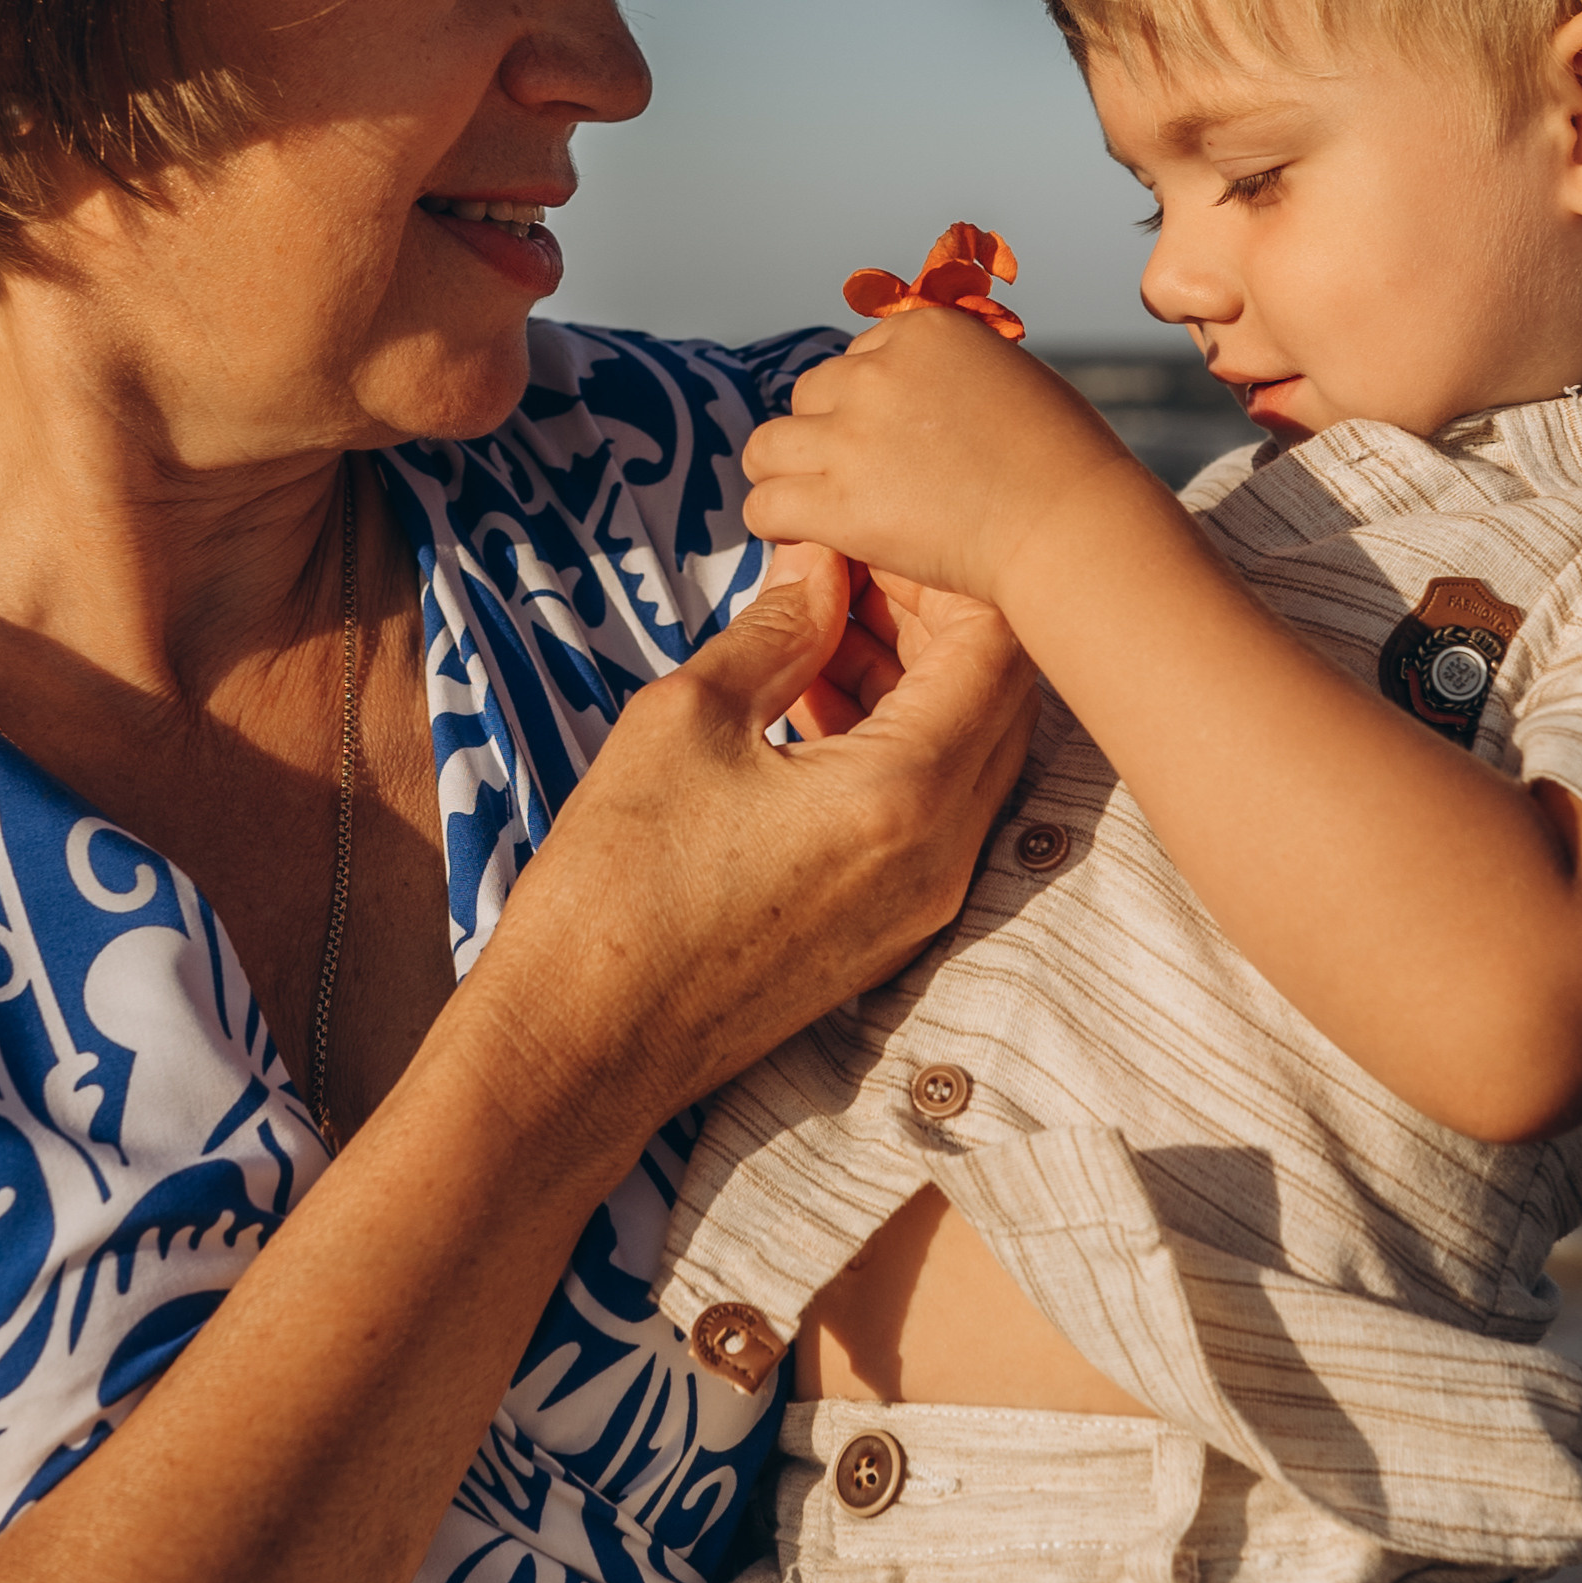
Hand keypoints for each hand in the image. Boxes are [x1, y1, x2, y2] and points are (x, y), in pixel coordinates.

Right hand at [454, 541, 1034, 1165]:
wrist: (582, 1049)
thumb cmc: (618, 884)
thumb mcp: (687, 720)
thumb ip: (777, 631)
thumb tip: (822, 565)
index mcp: (906, 795)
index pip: (995, 645)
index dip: (939, 570)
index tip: (864, 534)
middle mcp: (945, 855)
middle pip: (999, 698)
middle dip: (935, 616)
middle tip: (848, 564)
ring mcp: (925, 902)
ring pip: (967, 754)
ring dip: (913, 676)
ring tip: (820, 621)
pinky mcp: (890, 930)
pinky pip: (929, 810)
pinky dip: (895, 742)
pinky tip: (811, 701)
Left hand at [741, 310, 1138, 613]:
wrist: (1072, 523)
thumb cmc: (1066, 463)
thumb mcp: (1012, 379)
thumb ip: (953, 377)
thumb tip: (922, 400)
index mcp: (923, 331)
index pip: (859, 357)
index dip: (867, 403)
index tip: (886, 442)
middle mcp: (877, 372)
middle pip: (810, 396)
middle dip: (825, 434)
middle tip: (849, 477)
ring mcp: (852, 435)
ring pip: (768, 446)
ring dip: (784, 474)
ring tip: (808, 505)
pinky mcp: (838, 501)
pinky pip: (765, 505)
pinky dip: (774, 524)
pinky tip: (802, 539)